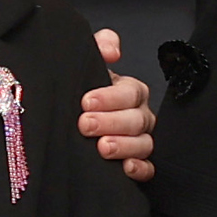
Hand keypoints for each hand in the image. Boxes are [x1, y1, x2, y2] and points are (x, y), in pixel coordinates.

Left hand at [83, 30, 158, 185]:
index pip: (130, 92)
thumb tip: (113, 49)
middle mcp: (139, 116)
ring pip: (144, 144)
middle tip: (86, 125)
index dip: (110, 97)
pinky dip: (139, 169)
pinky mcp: (138, 163)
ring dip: (125, 146)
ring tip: (103, 148)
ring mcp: (140, 141)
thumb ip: (100, 47)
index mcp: (130, 92)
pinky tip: (125, 168)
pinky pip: (148, 169)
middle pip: (137, 119)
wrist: (68, 121)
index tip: (86, 101)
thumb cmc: (81, 95)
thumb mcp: (86, 66)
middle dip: (112, 122)